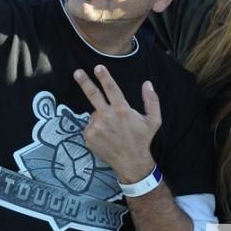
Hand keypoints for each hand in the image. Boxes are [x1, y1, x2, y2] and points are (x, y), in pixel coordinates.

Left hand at [73, 65, 159, 182]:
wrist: (131, 163)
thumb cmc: (142, 140)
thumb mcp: (154, 120)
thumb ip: (152, 100)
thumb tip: (147, 83)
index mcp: (122, 110)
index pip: (111, 88)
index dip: (104, 76)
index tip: (98, 67)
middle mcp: (107, 116)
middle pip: (93, 94)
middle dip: (85, 82)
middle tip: (77, 72)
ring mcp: (96, 127)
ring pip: (95, 114)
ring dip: (101, 117)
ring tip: (112, 130)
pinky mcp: (89, 136)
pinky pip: (90, 126)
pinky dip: (96, 128)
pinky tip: (106, 136)